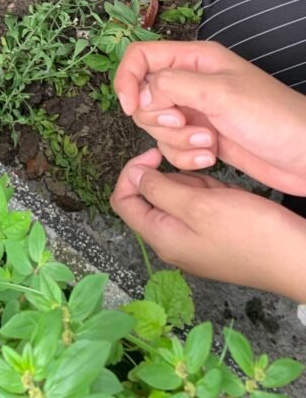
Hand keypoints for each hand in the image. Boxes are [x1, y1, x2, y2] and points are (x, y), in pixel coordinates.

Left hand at [111, 149, 305, 300]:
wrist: (295, 258)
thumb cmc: (250, 232)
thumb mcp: (199, 203)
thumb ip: (159, 189)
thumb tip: (134, 176)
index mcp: (161, 237)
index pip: (123, 200)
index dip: (132, 171)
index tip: (155, 155)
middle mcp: (172, 244)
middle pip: (152, 197)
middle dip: (173, 180)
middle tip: (202, 180)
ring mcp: (193, 244)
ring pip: (178, 200)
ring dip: (196, 187)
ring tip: (222, 194)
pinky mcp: (213, 240)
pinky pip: (200, 209)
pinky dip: (211, 196)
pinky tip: (231, 200)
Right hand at [115, 40, 305, 193]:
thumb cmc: (274, 118)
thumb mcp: (220, 93)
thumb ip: (172, 85)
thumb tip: (140, 94)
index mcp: (194, 60)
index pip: (140, 57)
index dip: (127, 79)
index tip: (130, 106)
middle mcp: (191, 83)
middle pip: (143, 96)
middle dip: (160, 118)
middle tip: (187, 123)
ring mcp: (196, 111)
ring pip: (155, 125)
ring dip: (176, 141)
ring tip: (208, 144)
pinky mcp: (201, 138)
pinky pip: (171, 148)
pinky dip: (185, 157)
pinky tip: (210, 160)